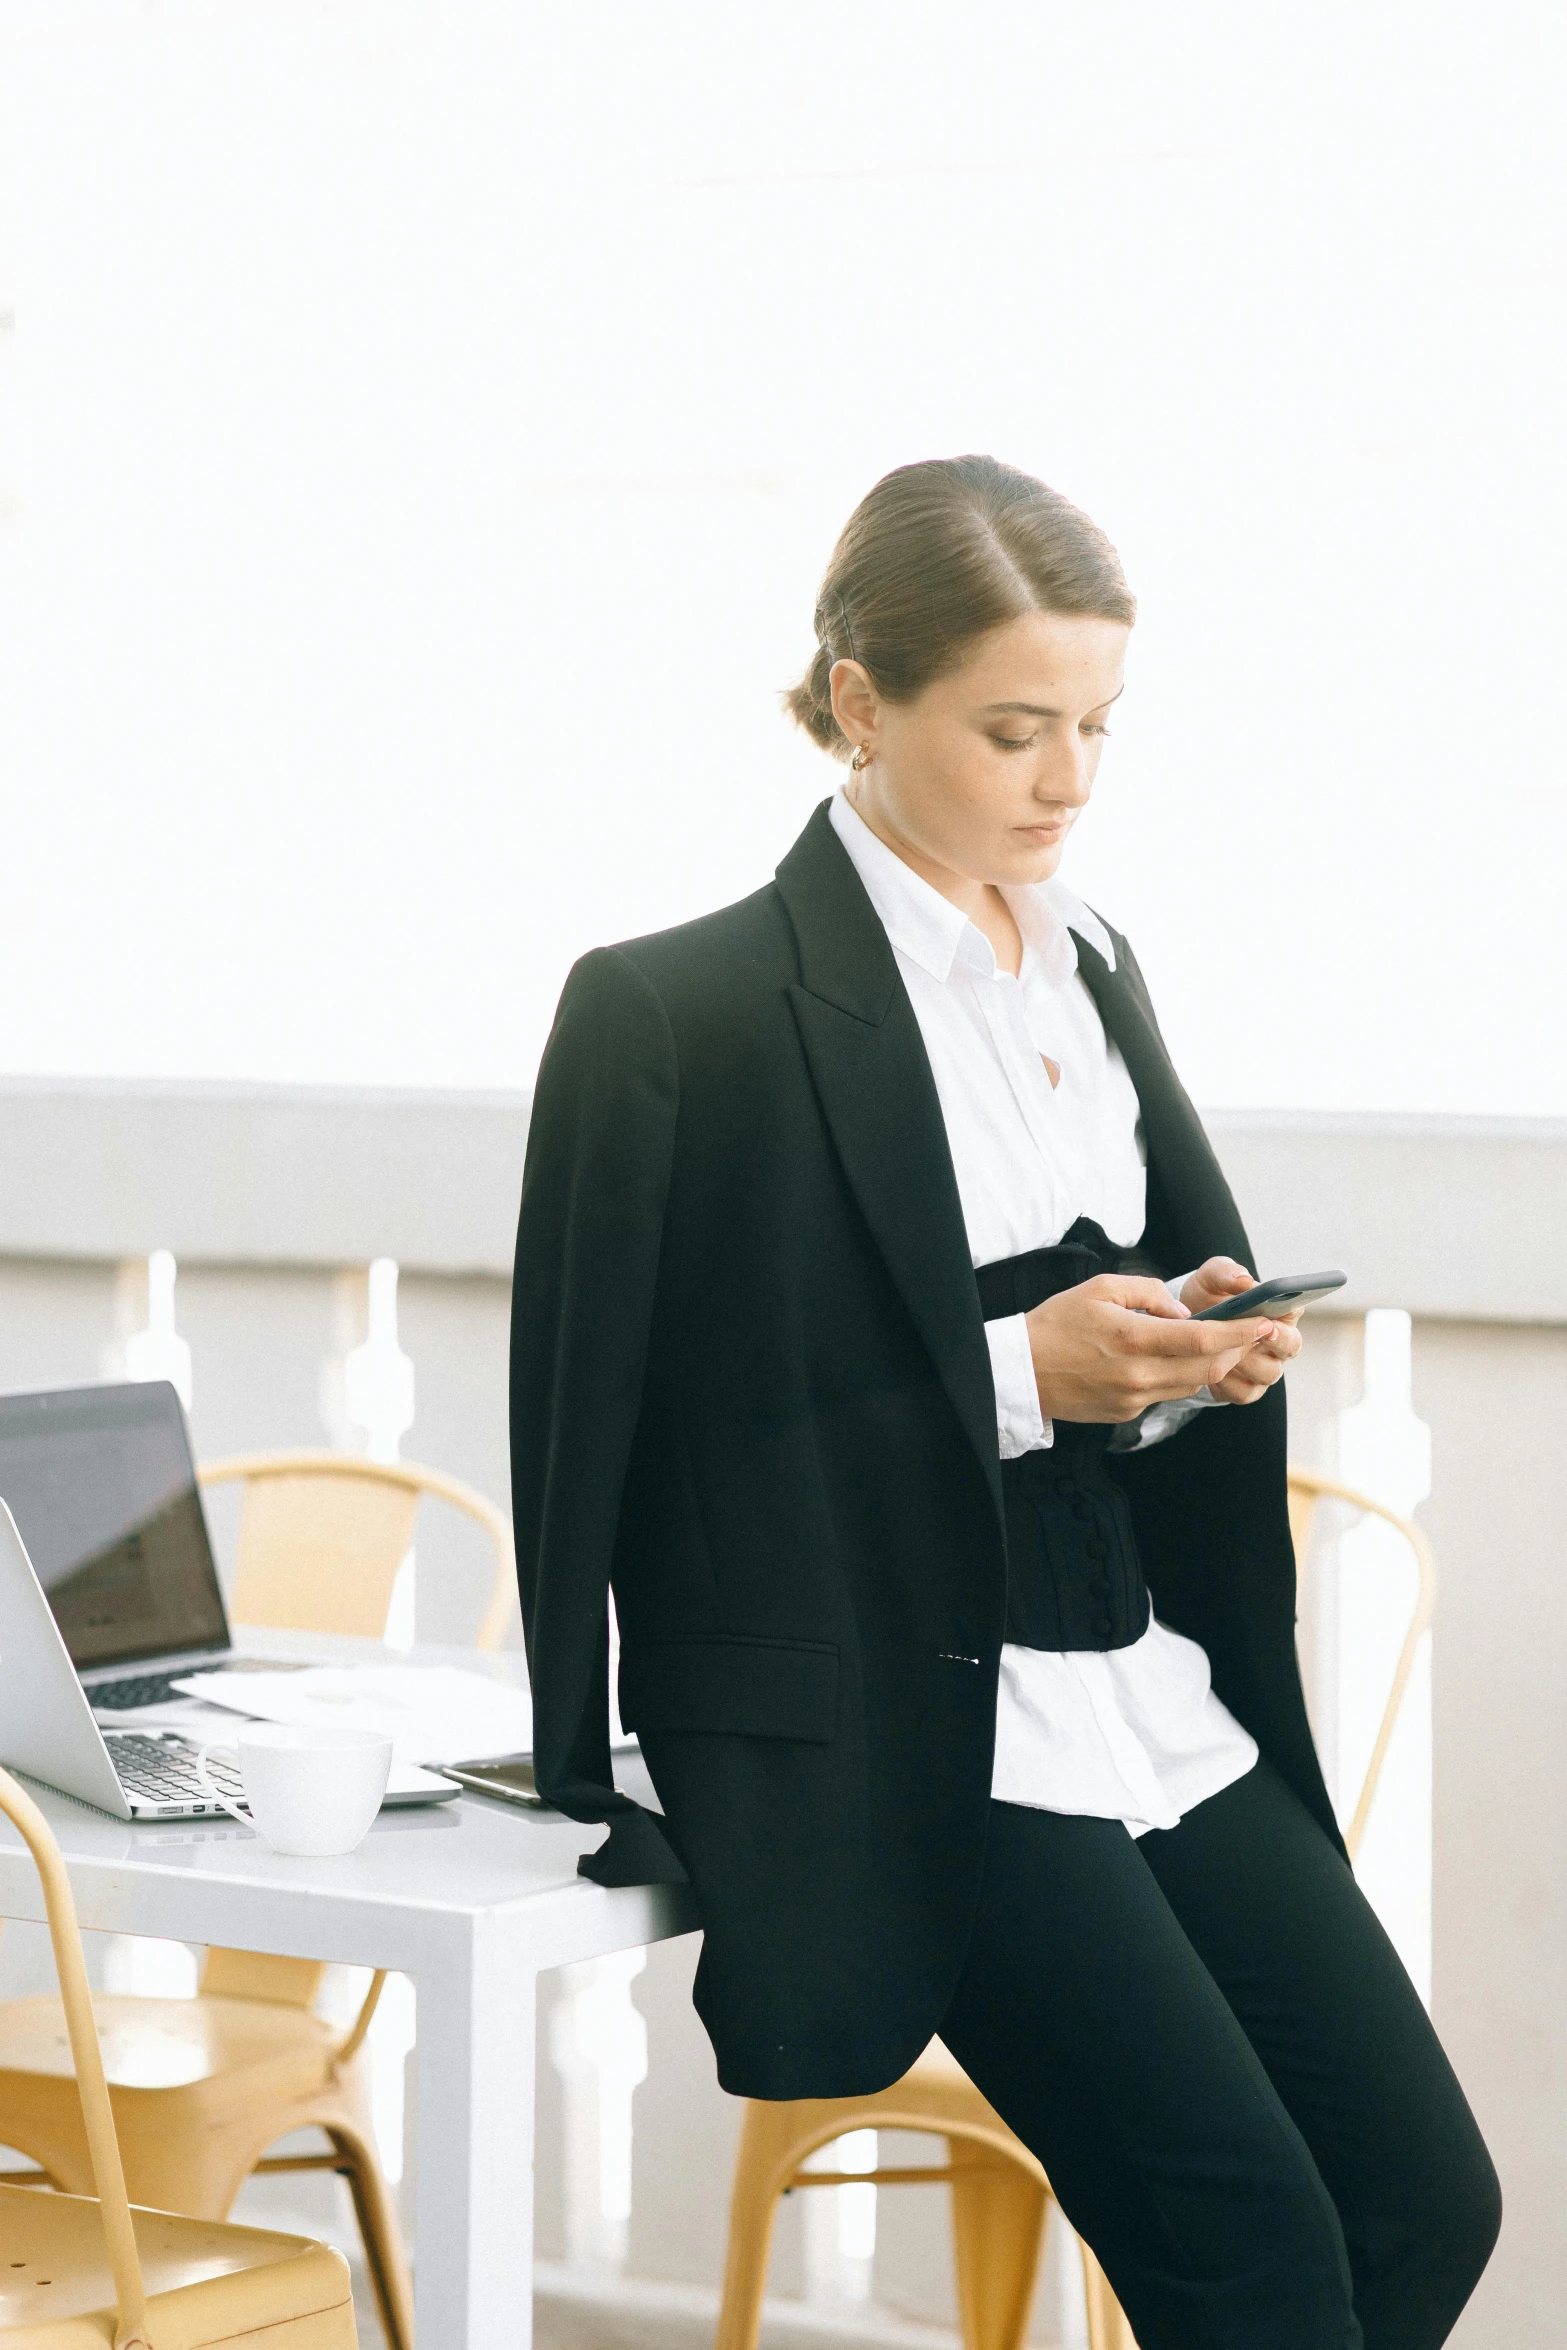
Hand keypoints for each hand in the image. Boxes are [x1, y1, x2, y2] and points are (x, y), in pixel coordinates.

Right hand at [1024, 1274, 1276, 1424]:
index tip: (1262, 1321)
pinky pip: (1166, 1394)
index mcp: (1132, 1338)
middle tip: (1254, 1331)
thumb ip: (1148, 1294)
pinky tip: (1174, 1360)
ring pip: (1192, 1384)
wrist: (1019, 1372)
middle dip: (1237, 1349)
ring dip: (1211, 1364)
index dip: (1239, 1331)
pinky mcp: (1126, 1413)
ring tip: (1218, 1343)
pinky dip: (1180, 1376)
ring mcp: (1133, 1399)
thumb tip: (1183, 1312)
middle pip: (1208, 1367)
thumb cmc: (1056, 1323)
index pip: (1203, 1339)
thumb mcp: (1100, 1289)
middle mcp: (1138, 1374)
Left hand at [1177, 1258, 1302, 1403]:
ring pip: (1269, 1372)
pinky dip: (1228, 1384)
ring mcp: (1267, 1367)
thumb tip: (1243, 1280)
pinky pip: (1245, 1392)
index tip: (1270, 1320)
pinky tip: (1210, 1371)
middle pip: (1291, 1346)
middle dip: (1275, 1342)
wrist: (1182, 1327)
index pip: (1296, 1310)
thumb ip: (1225, 1273)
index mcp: (1279, 1309)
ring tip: (1221, 1352)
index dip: (1287, 1315)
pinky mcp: (1248, 1389)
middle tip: (1254, 1337)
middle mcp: (1280, 1340)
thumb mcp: (1211, 1278)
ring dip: (1246, 1363)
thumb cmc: (1207, 1297)